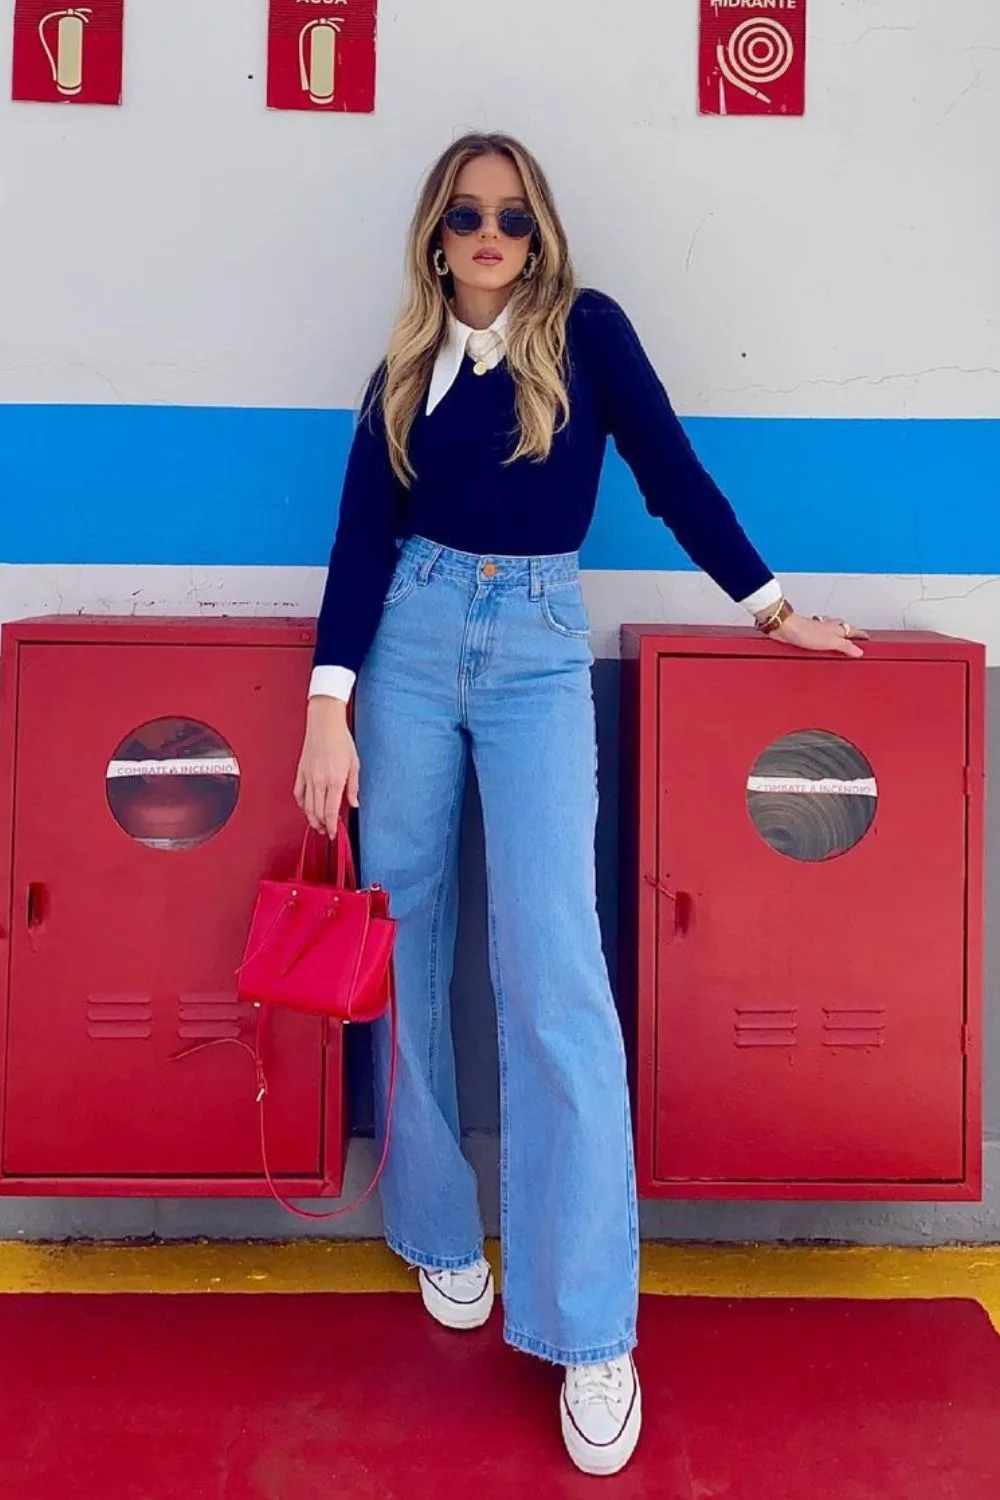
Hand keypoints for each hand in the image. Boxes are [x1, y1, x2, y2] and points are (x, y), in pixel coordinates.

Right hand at [294, 697, 359, 837]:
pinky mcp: (300, 772)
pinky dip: (302, 804)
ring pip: (306, 806)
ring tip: (317, 824)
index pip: (331, 812)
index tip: (332, 833)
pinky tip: (307, 808)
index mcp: (335, 780)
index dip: (331, 826)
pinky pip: (298, 793)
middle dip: (321, 825)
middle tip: (325, 832)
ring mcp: (308, 777)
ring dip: (311, 818)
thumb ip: (353, 787)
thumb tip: (354, 803)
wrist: (324, 723)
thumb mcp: (355, 764)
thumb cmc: (341, 740)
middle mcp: (320, 781)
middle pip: (317, 812)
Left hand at [768, 610, 867, 658]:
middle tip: (855, 636)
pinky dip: (821, 637)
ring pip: (829, 629)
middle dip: (849, 631)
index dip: (860, 634)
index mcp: (835, 628)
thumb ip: (845, 646)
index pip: (852, 631)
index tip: (867, 637)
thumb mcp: (830, 641)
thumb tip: (859, 651)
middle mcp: (826, 627)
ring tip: (839, 638)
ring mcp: (815, 629)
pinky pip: (817, 635)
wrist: (785, 627)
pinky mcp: (805, 634)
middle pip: (842, 628)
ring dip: (835, 632)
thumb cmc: (805, 632)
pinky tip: (818, 642)